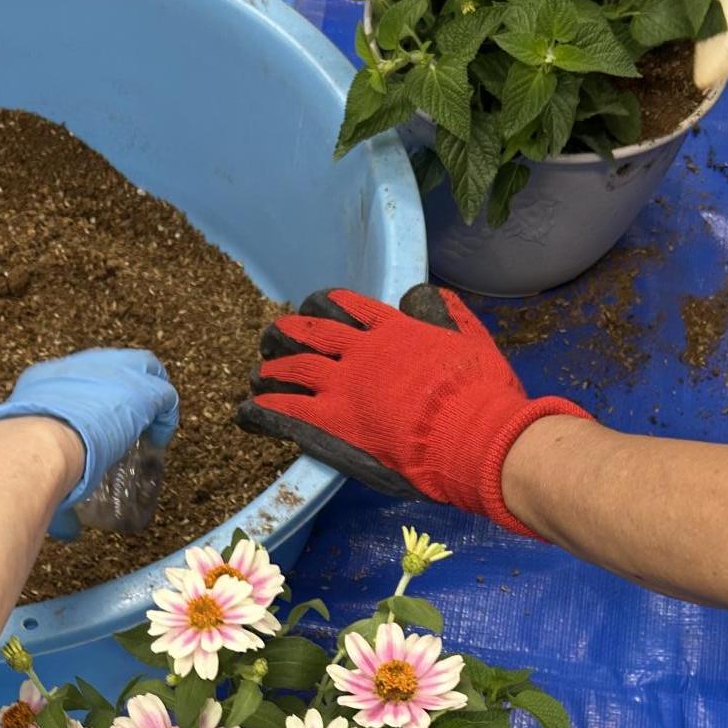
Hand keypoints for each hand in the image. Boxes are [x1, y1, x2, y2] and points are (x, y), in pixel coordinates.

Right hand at [0, 348, 178, 539]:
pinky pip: (163, 396)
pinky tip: (161, 437)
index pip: (75, 380)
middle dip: (120, 391)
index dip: (90, 402)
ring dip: (149, 394)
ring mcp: (111, 373)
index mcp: (45, 381)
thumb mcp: (31, 464)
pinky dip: (165, 416)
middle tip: (127, 424)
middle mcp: (78, 369)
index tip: (96, 425)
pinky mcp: (139, 390)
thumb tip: (66, 531)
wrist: (35, 446)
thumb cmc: (25, 458)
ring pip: (142, 370)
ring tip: (152, 424)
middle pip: (109, 368)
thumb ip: (50, 487)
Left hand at [237, 284, 590, 538]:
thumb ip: (441, 312)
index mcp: (391, 329)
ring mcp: (340, 387)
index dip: (322, 308)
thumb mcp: (468, 338)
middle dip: (286, 333)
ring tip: (258, 377)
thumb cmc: (481, 393)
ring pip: (288, 369)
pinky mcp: (329, 425)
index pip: (344, 306)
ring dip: (269, 371)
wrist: (474, 435)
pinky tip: (245, 414)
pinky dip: (260, 412)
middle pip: (307, 331)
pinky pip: (282, 413)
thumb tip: (420, 292)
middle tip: (274, 339)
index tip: (314, 311)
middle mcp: (359, 352)